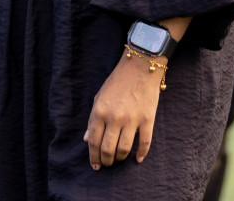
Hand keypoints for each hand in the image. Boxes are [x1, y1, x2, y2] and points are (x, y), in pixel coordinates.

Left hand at [84, 50, 162, 169]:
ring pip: (124, 149)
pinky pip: (145, 142)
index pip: (93, 141)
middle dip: (106, 161)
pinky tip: (138, 159)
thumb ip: (92, 119)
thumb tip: (86, 139)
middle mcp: (114, 117)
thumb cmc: (117, 82)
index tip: (95, 165)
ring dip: (120, 159)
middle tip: (108, 164)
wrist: (140, 67)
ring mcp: (131, 119)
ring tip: (119, 159)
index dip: (93, 157)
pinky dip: (141, 153)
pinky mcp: (147, 119)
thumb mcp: (99, 97)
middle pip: (108, 149)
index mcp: (99, 111)